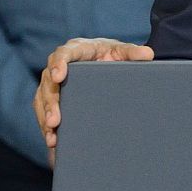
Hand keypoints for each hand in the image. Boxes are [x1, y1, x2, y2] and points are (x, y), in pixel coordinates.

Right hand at [34, 37, 153, 166]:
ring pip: (42, 99)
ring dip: (45, 118)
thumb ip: (133, 52)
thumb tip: (148, 54)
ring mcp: (53, 82)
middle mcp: (59, 65)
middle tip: (55, 121)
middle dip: (50, 103)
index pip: (62, 54)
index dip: (58, 64)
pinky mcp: (53, 97)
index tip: (58, 76)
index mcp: (76, 49)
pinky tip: (53, 141)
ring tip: (52, 137)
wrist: (106, 61)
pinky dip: (47, 126)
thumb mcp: (123, 51)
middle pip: (48, 83)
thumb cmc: (112, 53)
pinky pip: (44, 111)